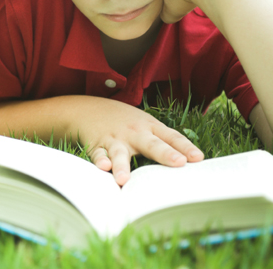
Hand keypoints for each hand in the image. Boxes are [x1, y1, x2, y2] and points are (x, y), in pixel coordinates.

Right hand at [76, 98, 203, 185]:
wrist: (89, 108)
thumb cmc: (125, 121)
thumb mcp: (146, 124)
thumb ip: (165, 141)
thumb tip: (193, 161)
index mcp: (149, 127)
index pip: (170, 136)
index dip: (184, 147)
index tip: (198, 158)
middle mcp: (134, 133)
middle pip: (151, 144)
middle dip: (165, 153)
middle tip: (178, 163)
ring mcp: (115, 139)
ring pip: (120, 153)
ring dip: (122, 165)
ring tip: (124, 179)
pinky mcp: (97, 145)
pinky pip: (98, 154)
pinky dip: (100, 160)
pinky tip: (103, 167)